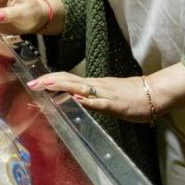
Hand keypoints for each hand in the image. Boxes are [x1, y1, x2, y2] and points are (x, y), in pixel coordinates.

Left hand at [30, 71, 155, 122]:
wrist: (153, 93)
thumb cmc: (131, 94)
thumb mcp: (106, 94)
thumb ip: (90, 96)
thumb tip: (72, 97)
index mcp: (93, 85)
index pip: (67, 80)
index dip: (50, 80)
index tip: (33, 82)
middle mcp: (96, 86)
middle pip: (69, 80)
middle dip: (49, 82)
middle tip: (31, 83)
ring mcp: (106, 94)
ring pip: (81, 88)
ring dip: (63, 87)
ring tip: (46, 86)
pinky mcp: (116, 104)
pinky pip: (101, 103)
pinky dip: (88, 101)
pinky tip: (77, 100)